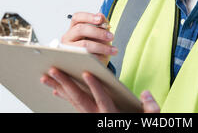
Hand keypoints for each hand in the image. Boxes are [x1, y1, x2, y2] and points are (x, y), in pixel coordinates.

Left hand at [41, 67, 159, 112]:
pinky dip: (64, 96)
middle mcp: (97, 116)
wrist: (123, 129)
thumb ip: (151, 107)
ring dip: (59, 87)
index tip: (86, 73)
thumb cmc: (134, 121)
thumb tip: (146, 93)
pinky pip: (73, 105)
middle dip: (66, 83)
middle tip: (54, 70)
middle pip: (80, 99)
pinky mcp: (87, 115)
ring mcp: (90, 116)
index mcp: (111, 115)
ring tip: (47, 76)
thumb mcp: (148, 118)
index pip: (102, 100)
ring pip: (72, 101)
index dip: (94, 87)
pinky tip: (55, 89)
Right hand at [61, 12, 116, 65]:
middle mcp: (68, 37)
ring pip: (84, 45)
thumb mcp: (99, 36)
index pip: (77, 17)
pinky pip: (86, 57)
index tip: (100, 19)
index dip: (88, 16)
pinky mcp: (72, 61)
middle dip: (98, 32)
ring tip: (113, 50)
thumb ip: (100, 24)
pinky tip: (106, 57)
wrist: (91, 67)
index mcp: (73, 28)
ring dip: (102, 47)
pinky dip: (98, 57)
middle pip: (80, 29)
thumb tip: (100, 15)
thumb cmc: (94, 48)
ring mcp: (68, 50)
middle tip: (111, 36)